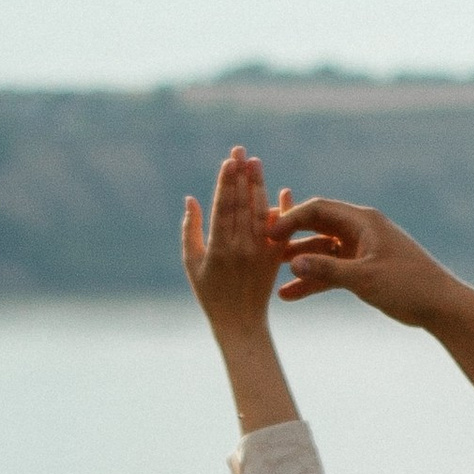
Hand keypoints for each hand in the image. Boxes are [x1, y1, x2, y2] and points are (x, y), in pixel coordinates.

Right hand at [181, 148, 293, 334]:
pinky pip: (280, 231)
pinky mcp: (275, 259)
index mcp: (218, 249)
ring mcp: (260, 254)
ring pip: (260, 213)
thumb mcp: (192, 263)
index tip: (228, 161)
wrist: (239, 321)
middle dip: (241, 176)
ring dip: (258, 185)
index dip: (225, 183)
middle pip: (242, 205)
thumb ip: (190, 230)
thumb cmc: (209, 293)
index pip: (223, 208)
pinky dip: (282, 210)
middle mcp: (241, 249)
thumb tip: (191, 199)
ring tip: (256, 162)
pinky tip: (282, 191)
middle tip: (242, 151)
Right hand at [276, 197, 461, 327]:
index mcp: (363, 221)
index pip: (318, 210)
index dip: (290, 219)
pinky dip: (314, 280)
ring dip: (299, 264)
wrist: (440, 305)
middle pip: (316, 228)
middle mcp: (361, 230)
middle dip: (290, 240)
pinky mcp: (364, 269)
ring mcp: (362, 250)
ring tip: (270, 277)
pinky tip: (290, 295)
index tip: (268, 235)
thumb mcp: (365, 279)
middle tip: (262, 253)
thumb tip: (291, 261)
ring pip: (322, 252)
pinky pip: (333, 271)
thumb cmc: (408, 286)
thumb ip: (327, 270)